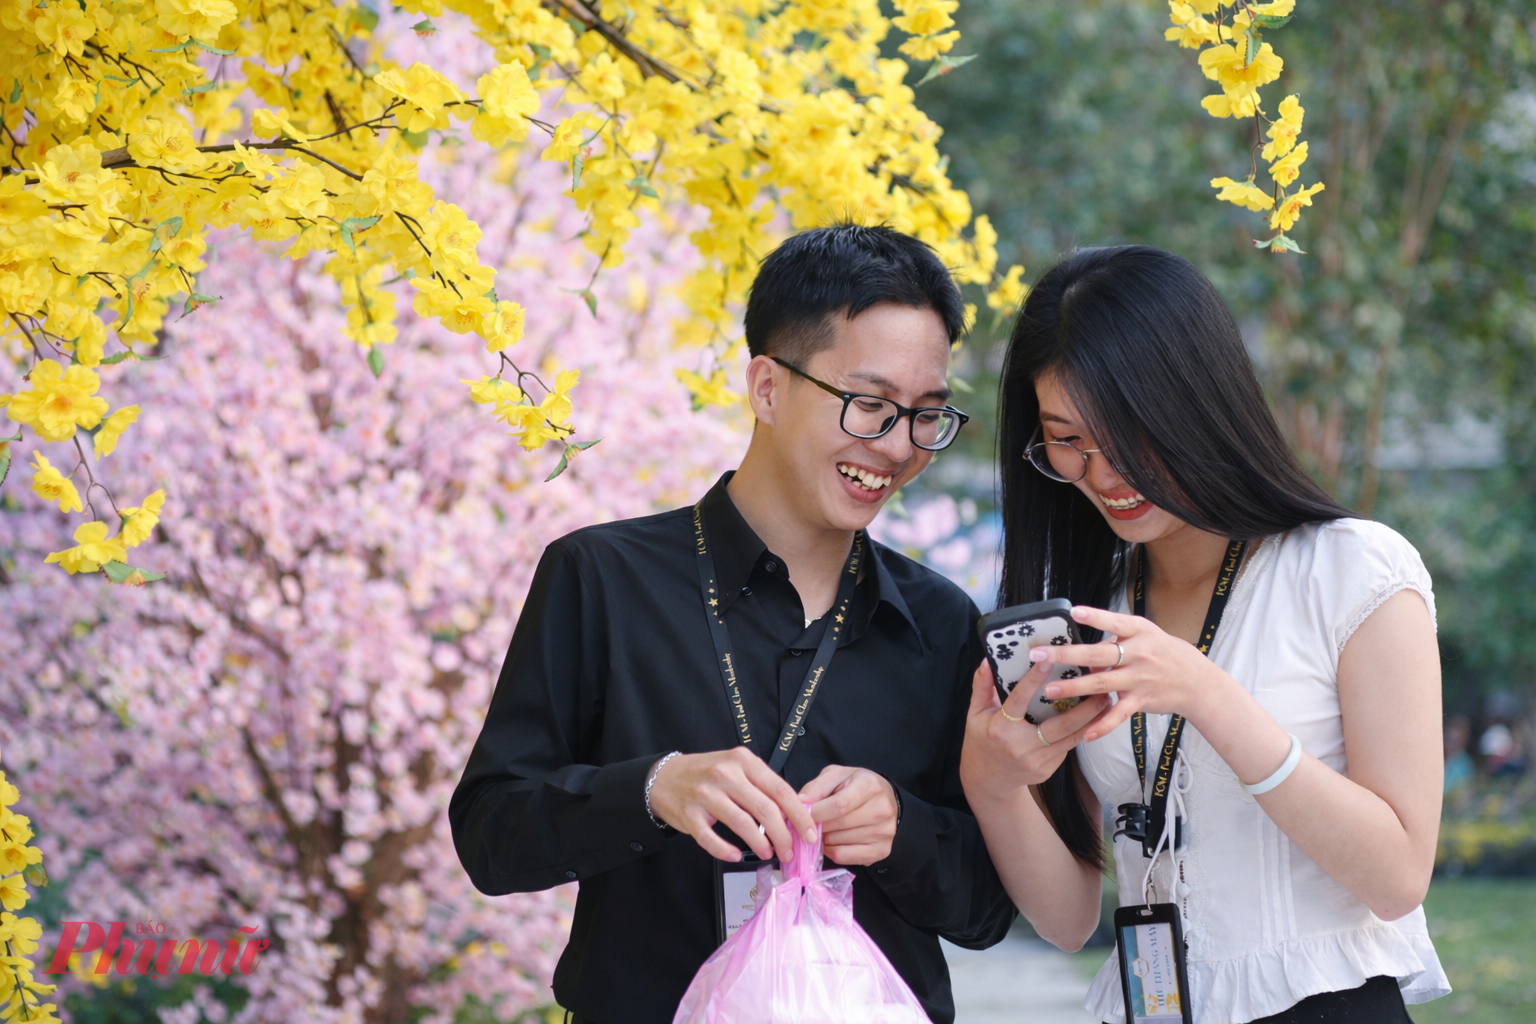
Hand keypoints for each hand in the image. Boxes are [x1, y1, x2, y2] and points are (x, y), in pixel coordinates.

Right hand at [648, 747, 817, 862]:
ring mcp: (705, 795)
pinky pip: (712, 839)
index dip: (798, 815)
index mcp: (742, 761)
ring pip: (743, 824)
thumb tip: (793, 812)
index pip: (780, 789)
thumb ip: (761, 784)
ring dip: (760, 844)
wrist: (663, 777)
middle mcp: (725, 775)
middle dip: (783, 836)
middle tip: (790, 851)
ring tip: (768, 853)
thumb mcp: (735, 767)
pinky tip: (736, 855)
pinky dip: (726, 851)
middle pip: (765, 809)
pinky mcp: (689, 815)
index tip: (809, 833)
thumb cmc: (706, 774)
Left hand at [799, 765, 898, 865]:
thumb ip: (817, 786)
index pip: (839, 805)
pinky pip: (845, 857)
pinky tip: (832, 841)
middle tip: (812, 822)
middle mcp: (881, 809)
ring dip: (825, 838)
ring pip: (839, 842)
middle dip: (819, 826)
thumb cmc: (856, 785)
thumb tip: (801, 803)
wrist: (885, 799)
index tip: (804, 814)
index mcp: (870, 786)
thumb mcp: (837, 775)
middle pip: (839, 825)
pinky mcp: (881, 850)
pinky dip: (832, 851)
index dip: (817, 812)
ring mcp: (884, 832)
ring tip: (825, 829)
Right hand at [959, 658, 1109, 803]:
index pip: (1020, 699)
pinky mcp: (1047, 770)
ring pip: (1070, 738)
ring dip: (1091, 720)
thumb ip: (981, 686)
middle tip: (1101, 688)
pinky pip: (1066, 748)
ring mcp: (1036, 761)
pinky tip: (1091, 720)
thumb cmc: (980, 740)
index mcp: (1001, 728)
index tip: (1048, 660)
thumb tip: (987, 661)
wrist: (987, 780)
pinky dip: (1079, 733)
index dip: (1033, 680)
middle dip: (1086, 707)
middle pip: (1060, 725)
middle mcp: (1020, 746)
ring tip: (1105, 702)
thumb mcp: (974, 713)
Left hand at [1025, 605, 1233, 741]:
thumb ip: (1115, 640)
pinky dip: (1102, 725)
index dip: (1095, 617)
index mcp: (1139, 632)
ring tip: (1048, 691)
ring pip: (1101, 683)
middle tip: (1038, 656)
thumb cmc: (1163, 652)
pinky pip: (1118, 715)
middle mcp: (1139, 654)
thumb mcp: (1144, 635)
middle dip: (1066, 655)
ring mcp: (1139, 679)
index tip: (1074, 612)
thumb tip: (1086, 656)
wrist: (1197, 681)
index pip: (1115, 623)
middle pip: (1098, 654)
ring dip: (1073, 688)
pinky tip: (1085, 733)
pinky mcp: (1141, 700)